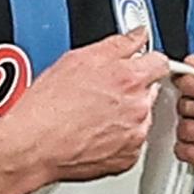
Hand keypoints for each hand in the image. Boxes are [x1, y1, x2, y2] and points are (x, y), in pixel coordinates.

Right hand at [0, 30, 170, 184]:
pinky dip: (118, 138)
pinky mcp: (128, 158)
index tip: (136, 63)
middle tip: (101, 92)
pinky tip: (94, 132)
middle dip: (132, 88)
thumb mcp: (78, 59)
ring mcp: (135, 134)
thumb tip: (137, 35)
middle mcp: (138, 107)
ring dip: (126, 113)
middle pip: (149, 90)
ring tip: (92, 114)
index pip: (159, 62)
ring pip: (141, 117)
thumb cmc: (48, 106)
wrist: (34, 146)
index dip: (145, 61)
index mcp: (130, 78)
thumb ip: (118, 44)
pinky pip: (132, 142)